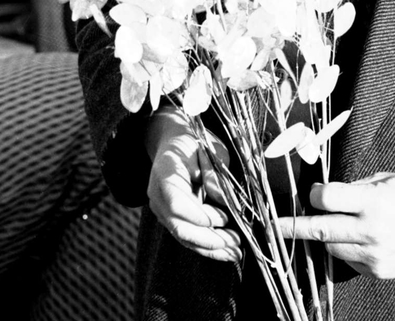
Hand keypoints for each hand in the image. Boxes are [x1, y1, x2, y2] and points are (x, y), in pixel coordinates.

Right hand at [144, 106, 241, 262]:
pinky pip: (187, 237)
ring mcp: (161, 210)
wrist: (172, 141)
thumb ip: (215, 174)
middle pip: (179, 227)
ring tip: (237, 252)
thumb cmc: (194, 142)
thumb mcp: (209, 149)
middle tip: (236, 241)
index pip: (176, 203)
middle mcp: (157, 195)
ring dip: (211, 248)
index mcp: (164, 173)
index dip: (199, 215)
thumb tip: (222, 200)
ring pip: (184, 237)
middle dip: (210, 238)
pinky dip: (206, 247)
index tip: (224, 219)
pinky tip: (226, 252)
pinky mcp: (170, 219)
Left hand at [276, 172, 394, 278]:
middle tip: (274, 226)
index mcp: (374, 202)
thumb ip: (354, 188)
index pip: (326, 199)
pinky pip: (349, 262)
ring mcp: (375, 255)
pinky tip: (358, 239)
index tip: (312, 193)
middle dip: (293, 227)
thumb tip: (324, 194)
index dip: (314, 195)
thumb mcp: (385, 179)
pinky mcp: (380, 271)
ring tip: (332, 226)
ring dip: (325, 237)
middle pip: (320, 229)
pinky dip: (346, 250)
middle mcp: (372, 230)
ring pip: (331, 248)